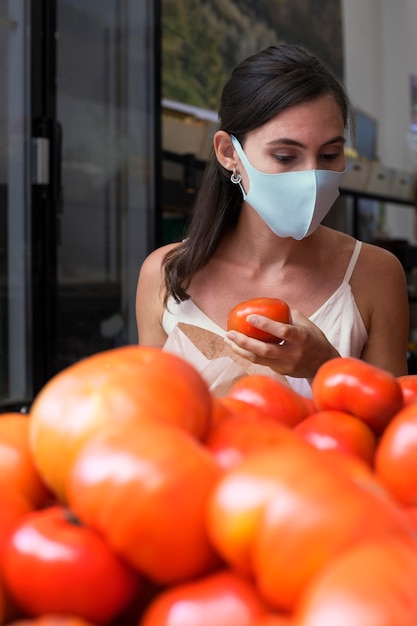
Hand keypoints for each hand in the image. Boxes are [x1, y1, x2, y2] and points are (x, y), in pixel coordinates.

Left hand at [224, 309, 338, 379]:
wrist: (322, 364)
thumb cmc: (313, 338)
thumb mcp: (306, 323)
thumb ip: (287, 315)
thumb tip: (266, 306)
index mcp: (302, 338)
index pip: (283, 331)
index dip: (266, 324)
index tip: (250, 318)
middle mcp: (293, 354)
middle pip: (265, 350)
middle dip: (244, 342)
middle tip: (230, 333)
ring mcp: (286, 365)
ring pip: (258, 360)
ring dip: (240, 350)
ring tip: (228, 340)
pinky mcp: (280, 371)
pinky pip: (260, 362)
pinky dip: (247, 353)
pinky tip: (237, 346)